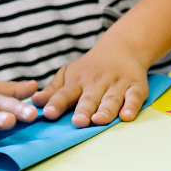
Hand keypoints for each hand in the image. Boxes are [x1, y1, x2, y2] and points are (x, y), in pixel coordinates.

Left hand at [32, 35, 149, 127]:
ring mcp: (117, 85)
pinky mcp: (136, 87)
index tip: (49, 113)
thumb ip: (53, 90)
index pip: (65, 93)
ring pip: (111, 99)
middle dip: (84, 110)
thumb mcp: (68, 74)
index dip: (57, 103)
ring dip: (106, 110)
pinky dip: (132, 106)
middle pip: (89, 98)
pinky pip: (134, 97)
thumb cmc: (90, 68)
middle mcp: (97, 83)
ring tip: (99, 120)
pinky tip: (127, 116)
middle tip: (78, 122)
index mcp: (78, 82)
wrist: (122, 48)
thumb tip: (34, 102)